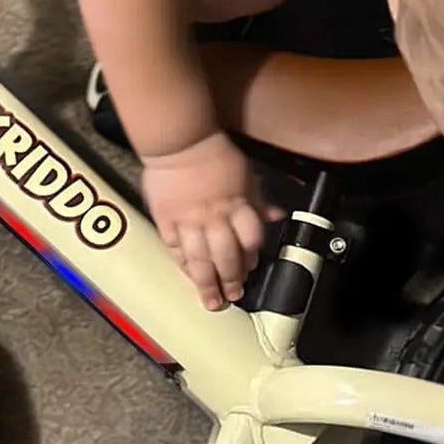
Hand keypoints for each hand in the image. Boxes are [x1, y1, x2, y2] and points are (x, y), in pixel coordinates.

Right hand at [140, 133, 279, 309]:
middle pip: (226, 256)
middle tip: (233, 296)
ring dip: (207, 283)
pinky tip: (188, 275)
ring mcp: (188, 221)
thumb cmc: (215, 155)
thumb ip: (258, 200)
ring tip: (212, 302)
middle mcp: (214, 217)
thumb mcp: (246, 174)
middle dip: (231, 280)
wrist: (180, 141)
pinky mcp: (166, 220)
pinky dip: (183, 264)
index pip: (250, 240)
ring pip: (200, 260)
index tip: (251, 270)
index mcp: (237, 205)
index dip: (251, 258)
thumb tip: (277, 217)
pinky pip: (175, 249)